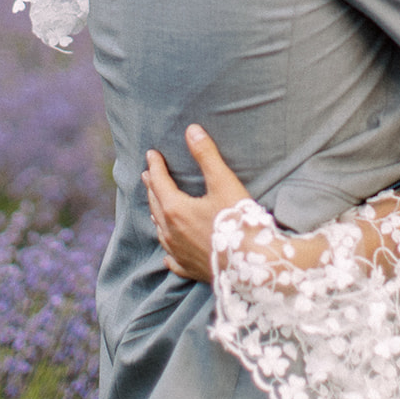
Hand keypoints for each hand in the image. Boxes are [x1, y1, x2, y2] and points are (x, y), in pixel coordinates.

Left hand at [142, 124, 252, 282]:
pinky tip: (168, 253)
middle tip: (148, 175)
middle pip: (156, 204)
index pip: (160, 181)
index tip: (151, 154)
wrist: (251, 264)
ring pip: (161, 231)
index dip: (156, 166)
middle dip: (152, 187)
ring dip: (156, 214)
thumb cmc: (238, 221)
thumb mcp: (223, 182)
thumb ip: (206, 156)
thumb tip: (192, 130)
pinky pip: (172, 259)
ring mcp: (179, 253)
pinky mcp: (189, 268)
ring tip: (155, 206)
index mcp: (175, 209)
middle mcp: (171, 232)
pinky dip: (168, 250)